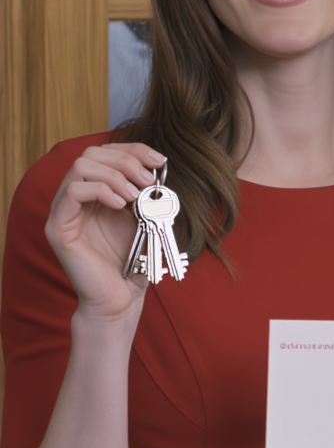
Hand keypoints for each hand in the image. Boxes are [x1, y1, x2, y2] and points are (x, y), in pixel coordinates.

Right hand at [45, 142, 166, 322]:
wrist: (120, 297)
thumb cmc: (133, 262)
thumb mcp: (146, 219)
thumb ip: (149, 194)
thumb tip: (160, 168)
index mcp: (95, 192)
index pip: (105, 153)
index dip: (132, 150)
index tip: (159, 160)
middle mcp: (75, 197)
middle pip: (90, 154)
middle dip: (125, 160)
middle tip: (148, 180)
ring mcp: (64, 211)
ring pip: (80, 167)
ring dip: (114, 175)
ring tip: (135, 196)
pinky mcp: (58, 227)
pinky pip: (72, 192)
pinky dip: (101, 191)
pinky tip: (121, 206)